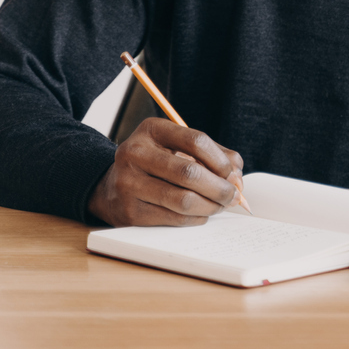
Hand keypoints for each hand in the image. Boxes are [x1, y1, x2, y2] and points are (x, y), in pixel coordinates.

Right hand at [87, 118, 244, 226]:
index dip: (221, 159)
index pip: (196, 140)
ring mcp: (129, 184)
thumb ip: (212, 155)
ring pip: (183, 200)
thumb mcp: (178, 147)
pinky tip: (202, 214)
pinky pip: (173, 218)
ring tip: (220, 205)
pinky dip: (196, 218)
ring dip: (211, 206)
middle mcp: (135, 153)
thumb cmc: (156, 164)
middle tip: (233, 195)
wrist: (110, 187)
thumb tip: (237, 178)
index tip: (232, 172)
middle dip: (220, 187)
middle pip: (190, 173)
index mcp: (151, 130)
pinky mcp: (129, 212)